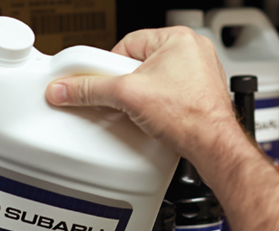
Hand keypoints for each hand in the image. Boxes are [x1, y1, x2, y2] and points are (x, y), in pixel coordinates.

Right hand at [45, 27, 247, 160]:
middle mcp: (193, 50)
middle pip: (140, 62)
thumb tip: (65, 88)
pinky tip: (159, 115)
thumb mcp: (127, 96)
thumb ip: (90, 89)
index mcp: (178, 38)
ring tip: (146, 108)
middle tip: (127, 98)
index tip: (102, 81)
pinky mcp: (202, 91)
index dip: (110, 65)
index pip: (127, 43)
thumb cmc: (189, 116)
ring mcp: (200, 71)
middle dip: (129, 82)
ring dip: (144, 94)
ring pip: (155, 78)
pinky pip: (170, 91)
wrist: (213, 145)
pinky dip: (160, 103)